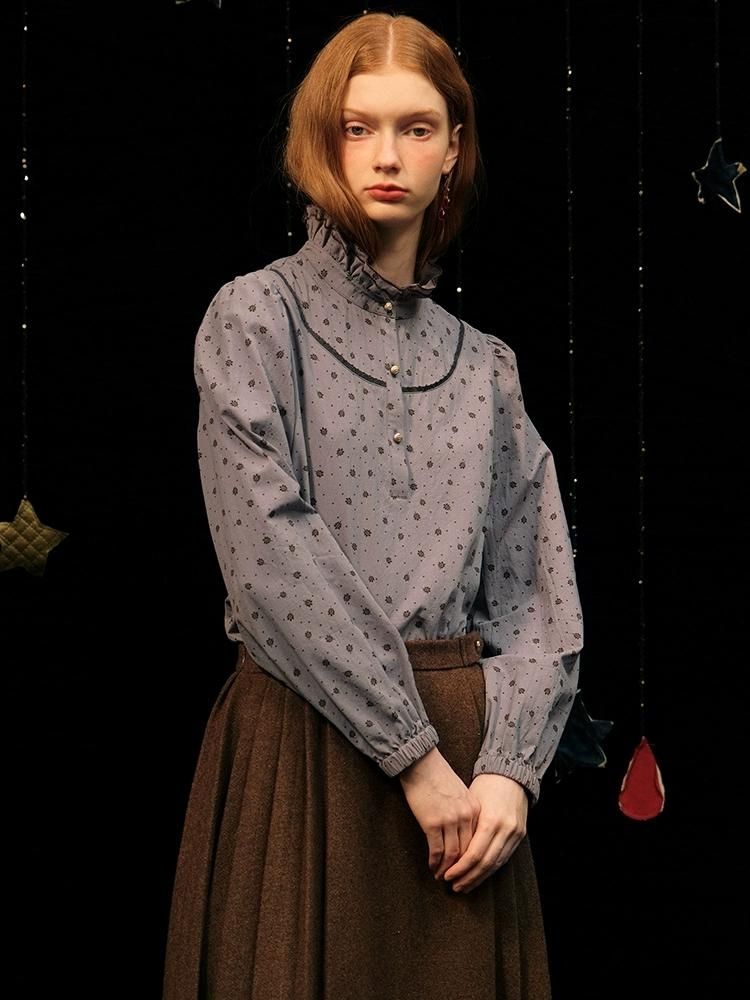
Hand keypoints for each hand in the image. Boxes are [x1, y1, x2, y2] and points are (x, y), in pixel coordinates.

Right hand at [398, 747, 480, 879]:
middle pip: (467, 851)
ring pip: (452, 854)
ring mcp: (450, 820)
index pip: (477, 841)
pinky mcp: (432, 823)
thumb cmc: (437, 776)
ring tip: (442, 876)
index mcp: (475, 809)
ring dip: (447, 869)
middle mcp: (466, 816)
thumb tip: (463, 833)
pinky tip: (432, 867)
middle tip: (456, 880)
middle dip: (462, 869)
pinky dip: (435, 862)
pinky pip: (436, 850)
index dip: (472, 858)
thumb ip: (466, 812)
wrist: (420, 763)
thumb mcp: (460, 793)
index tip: (468, 868)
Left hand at [442, 773, 527, 892]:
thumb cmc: (485, 786)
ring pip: (497, 864)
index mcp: (490, 820)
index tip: (447, 875)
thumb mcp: (471, 803)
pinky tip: (480, 875)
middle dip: (469, 877)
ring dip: (480, 877)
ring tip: (464, 885)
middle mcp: (505, 829)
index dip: (460, 868)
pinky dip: (492, 869)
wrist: (510, 774)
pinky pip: (505, 857)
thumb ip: (465, 827)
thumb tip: (451, 852)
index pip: (474, 854)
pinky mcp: (520, 835)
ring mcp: (515, 833)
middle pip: (486, 863)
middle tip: (454, 886)